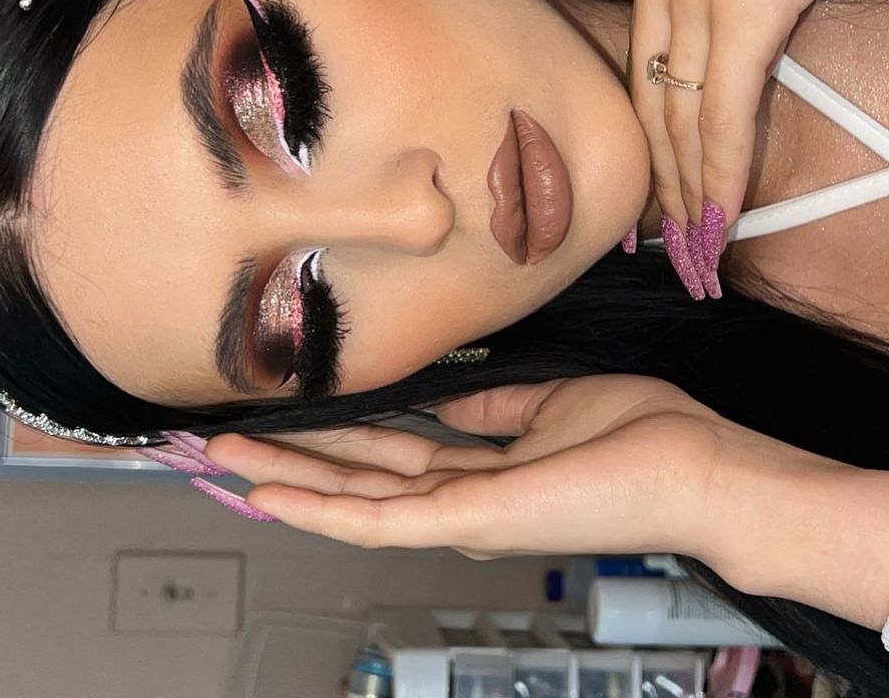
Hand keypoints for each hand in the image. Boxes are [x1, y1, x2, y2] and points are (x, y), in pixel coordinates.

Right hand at [199, 374, 817, 565]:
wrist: (696, 469)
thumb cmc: (640, 436)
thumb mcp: (544, 403)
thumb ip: (486, 407)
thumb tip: (440, 396)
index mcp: (478, 467)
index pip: (384, 454)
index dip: (330, 437)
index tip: (286, 416)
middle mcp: (459, 496)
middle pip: (353, 478)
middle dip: (286, 462)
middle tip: (222, 447)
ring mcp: (459, 515)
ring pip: (350, 499)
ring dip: (282, 482)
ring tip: (222, 464)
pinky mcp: (468, 521)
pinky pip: (376, 518)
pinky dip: (317, 509)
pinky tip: (271, 498)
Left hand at [627, 0, 888, 296]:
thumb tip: (749, 41)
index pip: (645, 72)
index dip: (655, 142)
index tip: (661, 195)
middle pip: (652, 104)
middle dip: (664, 184)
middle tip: (671, 248)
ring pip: (679, 116)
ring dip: (689, 191)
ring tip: (696, 251)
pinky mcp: (741, 2)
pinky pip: (722, 108)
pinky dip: (721, 168)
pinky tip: (720, 215)